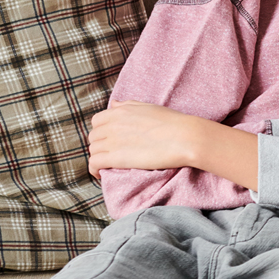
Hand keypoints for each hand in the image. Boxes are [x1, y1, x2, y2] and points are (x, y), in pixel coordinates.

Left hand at [88, 102, 205, 175]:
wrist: (185, 137)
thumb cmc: (172, 123)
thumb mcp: (148, 107)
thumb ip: (128, 105)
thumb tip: (114, 104)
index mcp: (119, 111)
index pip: (97, 121)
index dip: (102, 131)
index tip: (110, 139)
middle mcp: (112, 124)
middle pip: (94, 137)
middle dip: (100, 145)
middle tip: (111, 154)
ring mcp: (112, 141)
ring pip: (93, 150)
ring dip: (98, 157)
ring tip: (107, 165)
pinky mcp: (116, 157)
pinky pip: (94, 163)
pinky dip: (93, 169)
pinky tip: (100, 173)